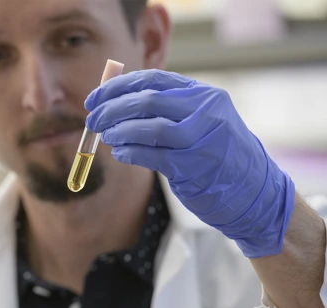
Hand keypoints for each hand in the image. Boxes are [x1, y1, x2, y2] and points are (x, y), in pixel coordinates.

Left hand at [85, 69, 294, 257]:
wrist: (253, 190)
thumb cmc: (217, 154)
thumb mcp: (198, 121)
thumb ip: (163, 110)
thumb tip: (115, 103)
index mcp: (202, 94)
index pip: (152, 80)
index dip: (117, 88)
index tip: (94, 99)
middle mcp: (205, 110)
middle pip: (147, 101)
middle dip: (111, 109)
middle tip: (92, 120)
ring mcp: (203, 138)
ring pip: (149, 127)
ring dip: (118, 131)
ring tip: (104, 136)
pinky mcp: (195, 166)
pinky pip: (153, 155)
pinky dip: (130, 152)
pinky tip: (119, 152)